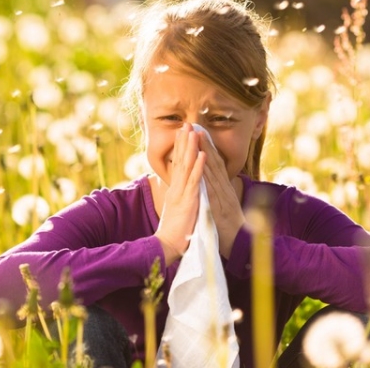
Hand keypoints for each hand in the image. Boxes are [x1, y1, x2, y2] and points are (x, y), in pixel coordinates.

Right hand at [154, 124, 206, 264]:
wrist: (167, 246)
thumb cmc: (174, 231)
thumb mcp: (176, 209)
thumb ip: (178, 197)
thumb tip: (180, 189)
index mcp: (175, 190)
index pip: (177, 164)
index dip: (181, 148)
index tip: (183, 133)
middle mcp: (176, 188)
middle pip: (180, 160)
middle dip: (184, 141)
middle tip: (186, 124)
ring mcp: (182, 193)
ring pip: (187, 166)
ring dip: (191, 148)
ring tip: (194, 132)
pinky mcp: (188, 201)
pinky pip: (195, 181)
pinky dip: (199, 167)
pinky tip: (202, 154)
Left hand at [198, 133, 245, 257]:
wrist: (240, 245)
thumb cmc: (230, 228)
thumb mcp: (224, 207)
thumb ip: (219, 194)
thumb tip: (214, 184)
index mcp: (223, 189)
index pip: (214, 164)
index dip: (207, 148)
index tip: (198, 133)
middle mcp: (224, 189)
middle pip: (213, 162)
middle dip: (204, 144)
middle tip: (196, 126)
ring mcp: (223, 196)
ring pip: (213, 171)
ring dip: (205, 153)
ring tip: (197, 136)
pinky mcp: (219, 207)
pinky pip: (212, 188)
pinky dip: (207, 175)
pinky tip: (202, 163)